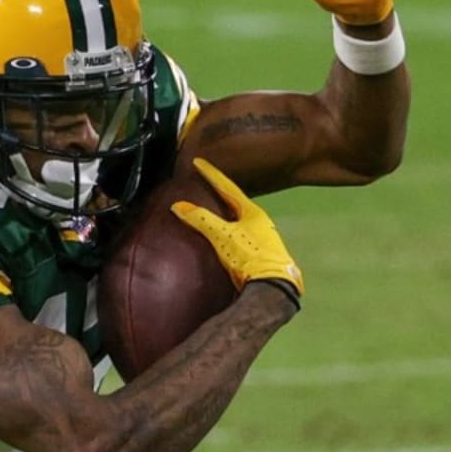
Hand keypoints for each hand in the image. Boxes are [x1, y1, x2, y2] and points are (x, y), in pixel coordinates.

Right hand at [172, 159, 303, 302]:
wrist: (274, 289)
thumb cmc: (250, 258)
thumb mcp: (222, 237)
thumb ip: (201, 220)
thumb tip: (178, 206)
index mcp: (253, 213)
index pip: (227, 188)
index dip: (211, 175)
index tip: (198, 162)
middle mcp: (262, 223)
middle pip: (236, 202)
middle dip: (221, 194)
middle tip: (206, 184)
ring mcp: (264, 239)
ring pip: (241, 220)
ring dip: (227, 214)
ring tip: (213, 211)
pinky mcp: (262, 256)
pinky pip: (242, 236)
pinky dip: (230, 232)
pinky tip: (225, 240)